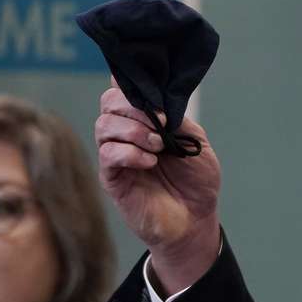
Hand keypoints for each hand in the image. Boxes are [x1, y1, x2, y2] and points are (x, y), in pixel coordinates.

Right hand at [95, 83, 222, 294]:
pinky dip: (129, 152)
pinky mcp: (112, 177)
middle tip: (160, 124)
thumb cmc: (196, 180)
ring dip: (134, 131)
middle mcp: (126, 133)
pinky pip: (108, 154)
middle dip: (135, 107)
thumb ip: (176, 119)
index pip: (123, 90)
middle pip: (109, 102)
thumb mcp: (195, 142)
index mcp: (145, 120)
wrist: (196, 217)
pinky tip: (149, 161)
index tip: (154, 96)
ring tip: (158, 146)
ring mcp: (116, 155)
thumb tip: (156, 101)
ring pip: (105, 126)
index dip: (132, 84)